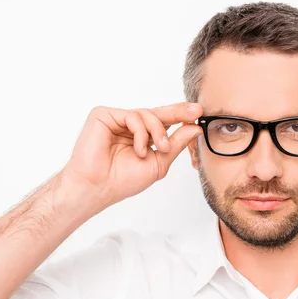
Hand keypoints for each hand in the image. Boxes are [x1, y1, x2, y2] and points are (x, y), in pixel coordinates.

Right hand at [60, 102, 202, 208]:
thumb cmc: (122, 181)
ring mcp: (116, 120)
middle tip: (196, 111)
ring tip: (160, 148)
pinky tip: (139, 148)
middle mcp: (129, 127)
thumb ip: (176, 144)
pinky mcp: (104, 115)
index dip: (181, 117)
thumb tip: (195, 128)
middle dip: (178, 112)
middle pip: (157, 113)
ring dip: (159, 131)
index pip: (164, 123)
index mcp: (141, 137)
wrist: (98, 188)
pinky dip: (141, 132)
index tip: (199, 114)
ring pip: (148, 114)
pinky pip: (132, 116)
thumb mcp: (159, 163)